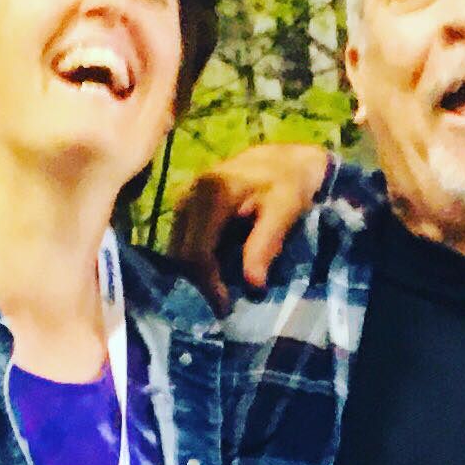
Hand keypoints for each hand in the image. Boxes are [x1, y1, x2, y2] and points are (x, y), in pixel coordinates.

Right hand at [169, 144, 334, 308]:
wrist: (283, 159)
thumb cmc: (288, 183)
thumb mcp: (286, 209)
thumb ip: (266, 244)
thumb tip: (252, 286)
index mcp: (213, 193)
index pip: (197, 250)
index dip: (208, 283)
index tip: (225, 305)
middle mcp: (190, 193)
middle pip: (181, 253)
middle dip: (199, 282)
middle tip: (222, 302)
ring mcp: (184, 198)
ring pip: (176, 248)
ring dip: (194, 273)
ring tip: (219, 289)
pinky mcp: (184, 204)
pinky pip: (180, 240)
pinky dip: (193, 259)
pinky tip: (214, 270)